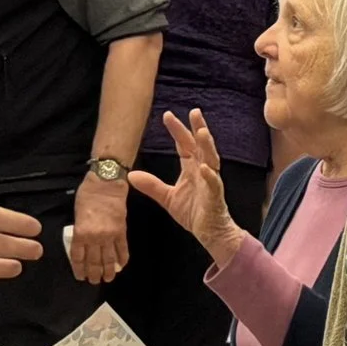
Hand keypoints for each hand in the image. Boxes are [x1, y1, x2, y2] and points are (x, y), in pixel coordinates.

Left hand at [70, 172, 130, 283]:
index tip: (81, 276)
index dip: (80, 269)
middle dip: (94, 274)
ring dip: (108, 271)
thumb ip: (80, 230)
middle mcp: (95, 238)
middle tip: (95, 281)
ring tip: (108, 279)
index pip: (78, 257)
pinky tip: (121, 266)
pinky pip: (122, 249)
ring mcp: (110, 236)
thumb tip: (82, 244)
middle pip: (94, 262)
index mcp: (81, 233)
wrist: (107, 184)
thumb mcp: (77, 213)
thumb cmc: (88, 194)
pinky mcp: (122, 232)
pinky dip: (122, 259)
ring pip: (109, 259)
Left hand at [130, 110, 247, 268]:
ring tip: (202, 132)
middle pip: (200, 146)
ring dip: (207, 146)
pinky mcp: (215, 198)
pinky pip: (214, 184)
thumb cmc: (193, 212)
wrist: (210, 233)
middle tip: (194, 112)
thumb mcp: (167, 197)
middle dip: (197, 129)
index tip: (167, 115)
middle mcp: (203, 171)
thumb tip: (131, 175)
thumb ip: (152, 185)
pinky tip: (205, 168)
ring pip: (211, 159)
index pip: (184, 145)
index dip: (177, 130)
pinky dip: (210, 176)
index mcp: (192, 168)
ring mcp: (211, 183)